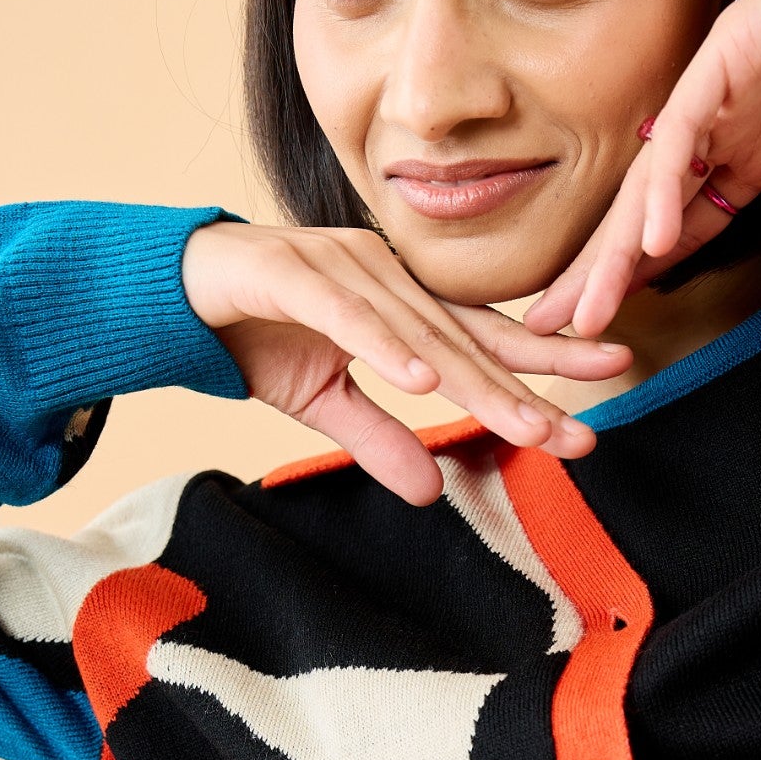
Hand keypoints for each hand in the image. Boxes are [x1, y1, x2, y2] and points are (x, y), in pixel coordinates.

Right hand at [182, 220, 629, 505]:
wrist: (166, 288)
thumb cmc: (251, 331)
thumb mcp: (322, 401)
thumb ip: (378, 438)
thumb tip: (431, 493)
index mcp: (400, 302)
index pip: (482, 343)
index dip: (540, 376)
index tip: (595, 413)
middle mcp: (384, 276)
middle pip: (468, 341)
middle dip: (530, 389)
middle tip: (583, 432)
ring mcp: (340, 266)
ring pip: (420, 331)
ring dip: (472, 380)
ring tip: (525, 423)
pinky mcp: (289, 270)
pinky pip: (346, 313)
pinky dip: (384, 345)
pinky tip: (422, 379)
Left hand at [524, 0, 760, 337]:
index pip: (688, 224)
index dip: (648, 273)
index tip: (610, 324)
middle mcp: (731, 127)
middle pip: (650, 213)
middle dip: (604, 272)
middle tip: (552, 328)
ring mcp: (722, 93)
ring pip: (652, 180)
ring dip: (617, 247)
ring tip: (583, 306)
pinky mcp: (726, 56)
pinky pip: (683, 131)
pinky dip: (664, 186)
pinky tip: (648, 241)